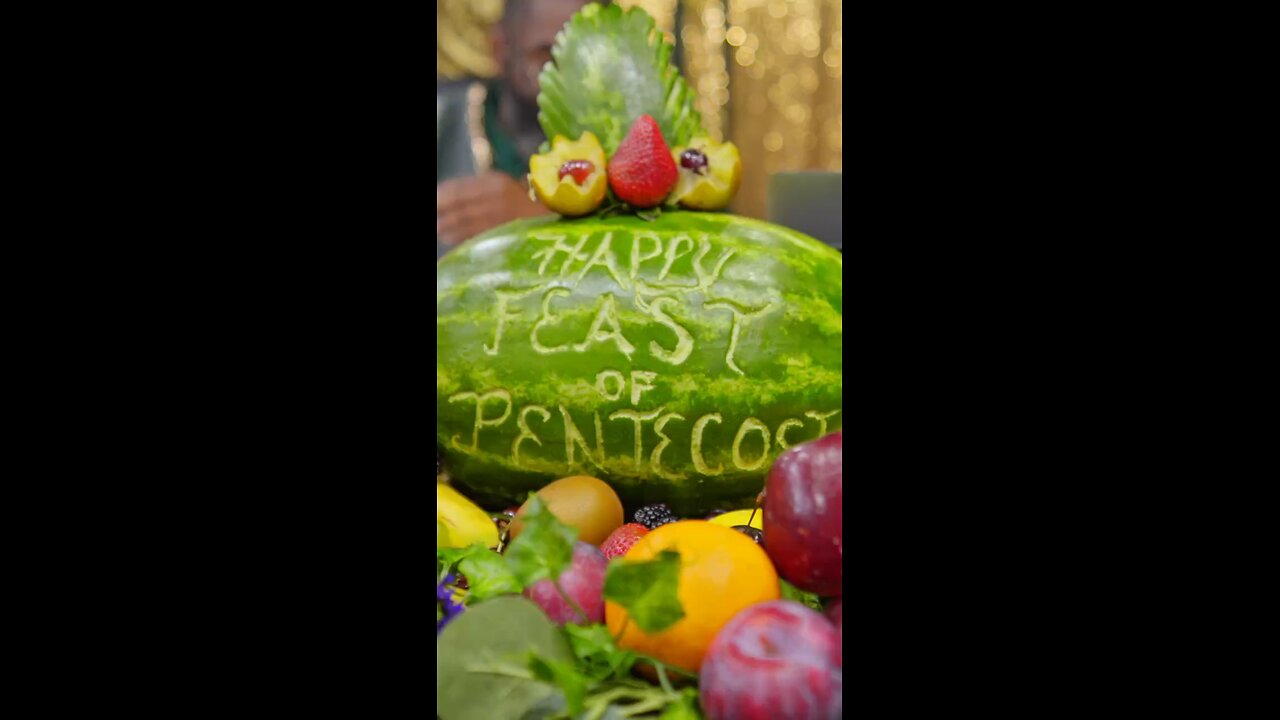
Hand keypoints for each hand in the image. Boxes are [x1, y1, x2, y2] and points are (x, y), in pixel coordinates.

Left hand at [436, 172, 550, 245]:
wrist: (559, 222)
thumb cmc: (529, 206)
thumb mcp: (507, 190)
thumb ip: (481, 192)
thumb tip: (448, 199)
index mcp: (496, 182)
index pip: (459, 187)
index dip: (443, 195)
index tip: (436, 200)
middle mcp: (496, 197)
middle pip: (457, 205)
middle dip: (441, 213)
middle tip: (436, 222)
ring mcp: (499, 217)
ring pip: (462, 222)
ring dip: (446, 228)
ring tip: (440, 231)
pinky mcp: (502, 235)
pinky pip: (473, 237)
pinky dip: (458, 238)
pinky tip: (450, 239)